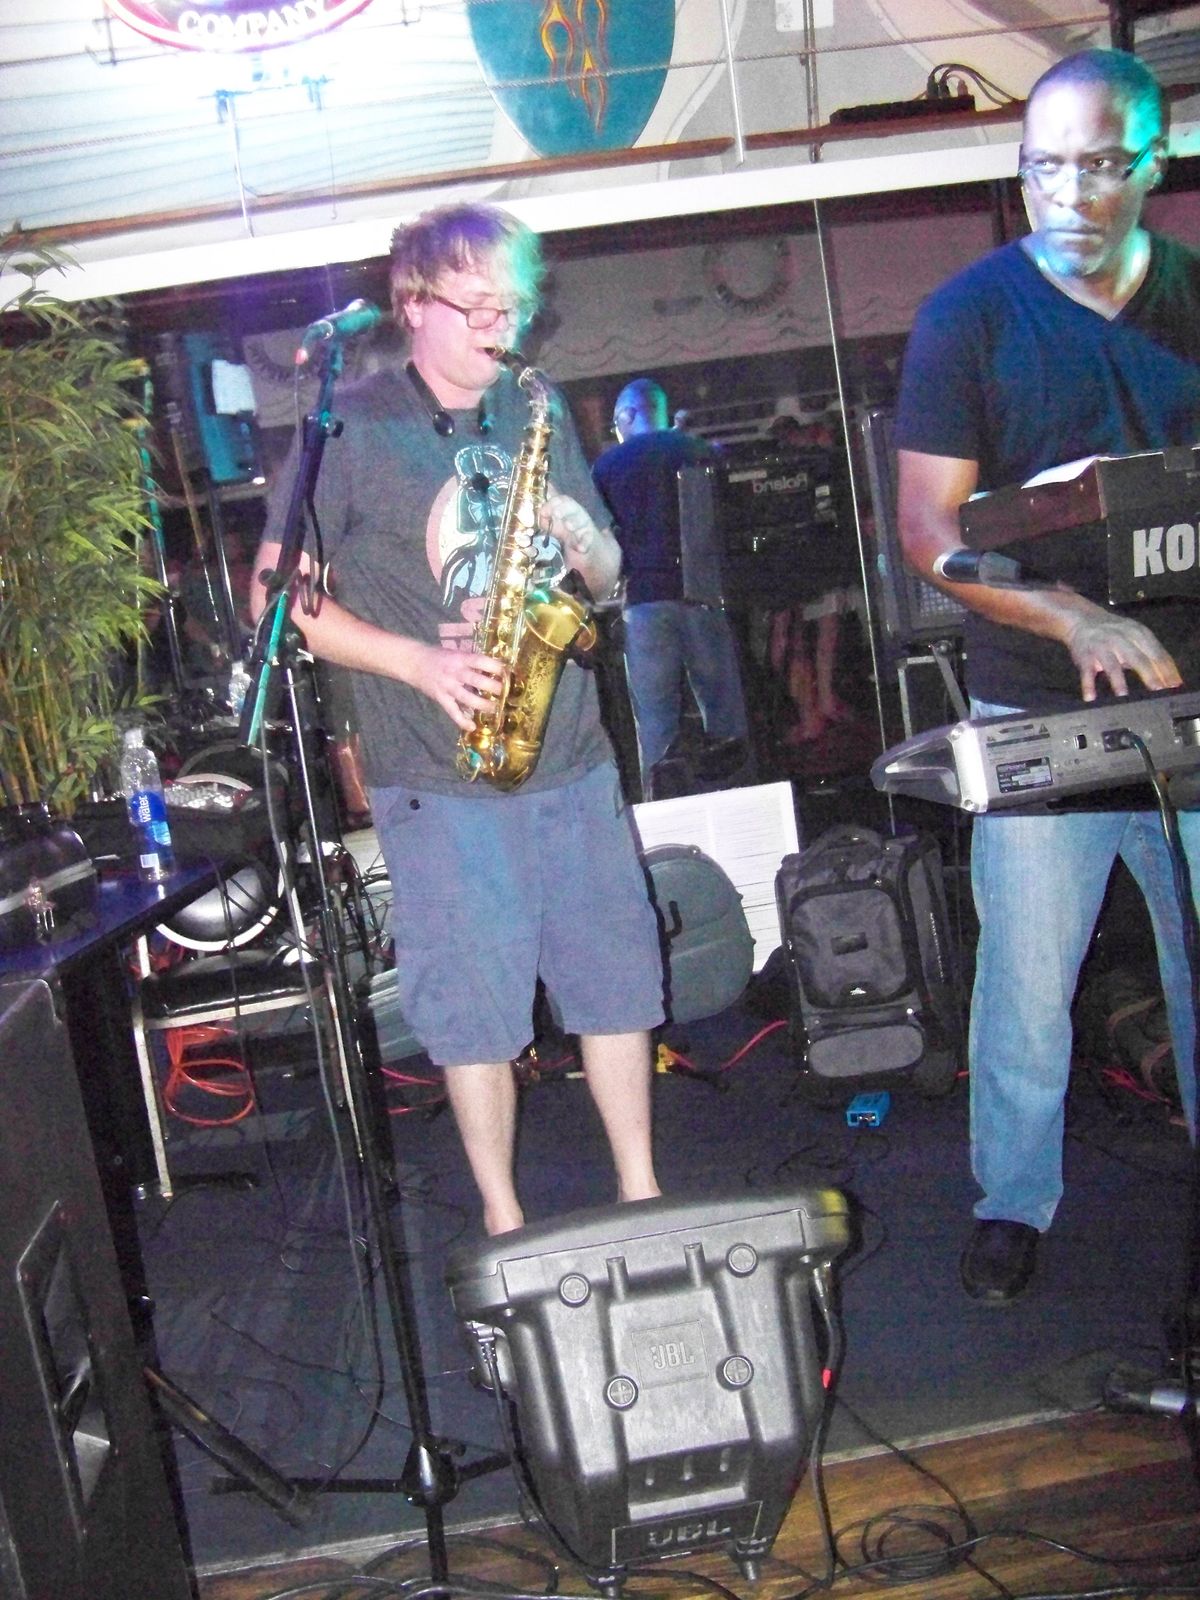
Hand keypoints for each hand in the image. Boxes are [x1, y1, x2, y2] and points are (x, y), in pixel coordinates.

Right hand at [410, 641, 507, 730]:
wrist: (413, 661)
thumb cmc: (439, 657)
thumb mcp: (456, 654)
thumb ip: (472, 662)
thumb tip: (496, 670)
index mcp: (460, 658)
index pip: (480, 661)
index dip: (495, 666)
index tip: (508, 672)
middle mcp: (454, 672)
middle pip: (476, 680)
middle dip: (493, 687)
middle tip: (506, 692)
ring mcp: (447, 686)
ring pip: (466, 697)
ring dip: (482, 704)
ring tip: (495, 709)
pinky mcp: (440, 697)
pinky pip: (452, 711)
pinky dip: (462, 720)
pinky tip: (472, 726)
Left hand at [539, 492, 598, 558]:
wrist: (582, 546)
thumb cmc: (564, 531)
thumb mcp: (551, 524)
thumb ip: (544, 518)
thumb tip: (536, 512)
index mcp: (565, 508)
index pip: (560, 500)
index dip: (551, 503)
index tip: (542, 512)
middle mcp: (576, 513)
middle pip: (572, 507)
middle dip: (563, 509)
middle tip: (556, 514)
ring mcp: (584, 525)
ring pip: (581, 521)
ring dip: (575, 522)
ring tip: (569, 526)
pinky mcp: (590, 538)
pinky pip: (588, 539)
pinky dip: (584, 543)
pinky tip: (580, 548)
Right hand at [1063, 607, 1181, 699]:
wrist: (1083, 619)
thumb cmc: (1115, 632)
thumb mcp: (1135, 636)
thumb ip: (1149, 654)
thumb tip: (1169, 678)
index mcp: (1138, 634)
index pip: (1156, 653)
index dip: (1167, 670)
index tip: (1175, 685)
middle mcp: (1121, 639)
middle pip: (1138, 659)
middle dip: (1149, 675)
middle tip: (1158, 690)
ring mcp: (1102, 647)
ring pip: (1112, 665)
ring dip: (1117, 681)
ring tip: (1123, 695)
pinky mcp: (1085, 656)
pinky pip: (1086, 672)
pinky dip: (1088, 685)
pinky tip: (1090, 698)